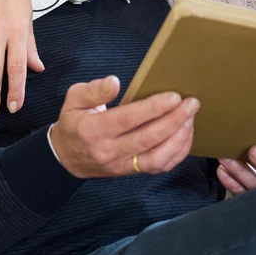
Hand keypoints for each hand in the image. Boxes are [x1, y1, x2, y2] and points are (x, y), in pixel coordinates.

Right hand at [51, 75, 200, 177]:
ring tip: (190, 118)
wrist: (64, 157)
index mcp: (93, 130)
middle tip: (192, 104)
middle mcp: (109, 151)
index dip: (153, 108)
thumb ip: (93, 90)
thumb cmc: (73, 122)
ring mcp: (121, 165)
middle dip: (174, 120)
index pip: (128, 119)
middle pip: (148, 138)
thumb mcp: (73, 99)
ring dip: (179, 139)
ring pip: (157, 158)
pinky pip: (159, 167)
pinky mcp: (131, 172)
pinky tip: (184, 135)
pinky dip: (177, 152)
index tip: (174, 96)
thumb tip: (114, 82)